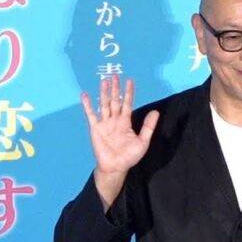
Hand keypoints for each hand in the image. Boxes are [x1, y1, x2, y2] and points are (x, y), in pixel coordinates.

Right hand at [81, 75, 158, 209]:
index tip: (130, 80)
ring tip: (104, 80)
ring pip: (104, 104)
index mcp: (126, 122)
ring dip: (104, 92)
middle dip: (115, 88)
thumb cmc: (129, 156)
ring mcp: (104, 123)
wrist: (116, 167)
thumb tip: (156, 111)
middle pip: (115, 101)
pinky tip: (85, 94)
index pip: (127, 103)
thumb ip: (148, 126)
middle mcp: (114, 120)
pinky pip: (91, 114)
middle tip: (115, 74)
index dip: (129, 92)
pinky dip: (87, 104)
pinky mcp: (95, 128)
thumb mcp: (143, 141)